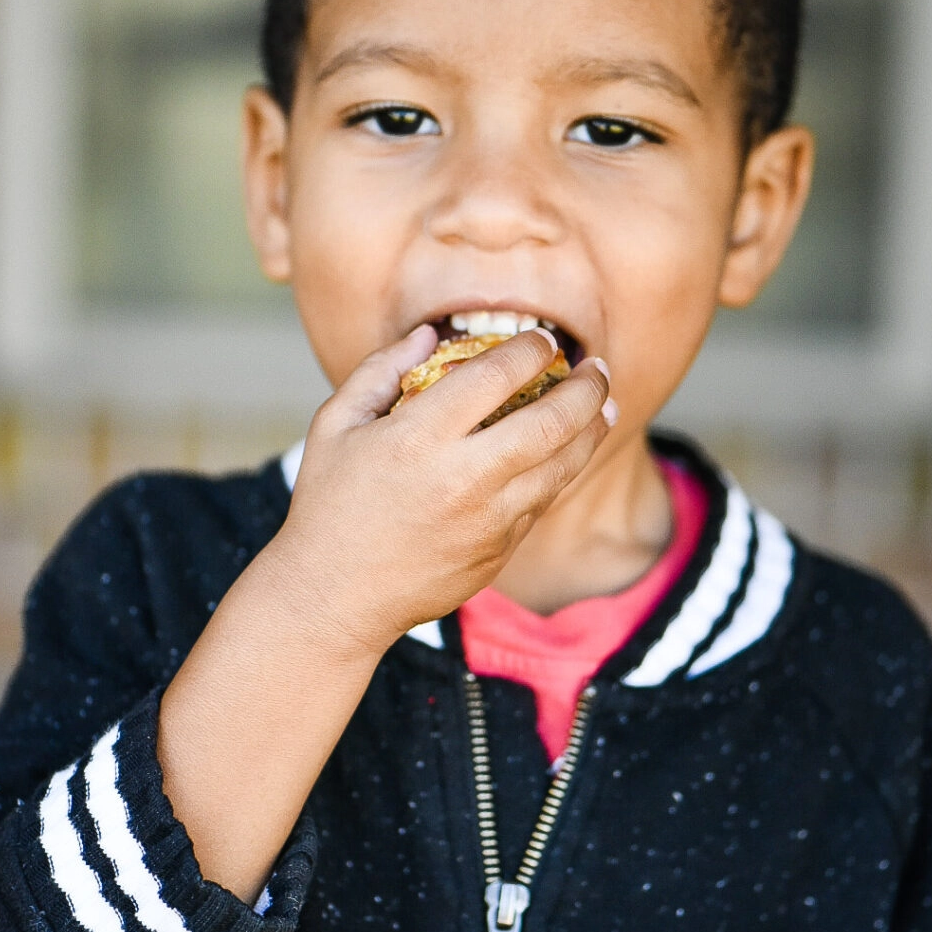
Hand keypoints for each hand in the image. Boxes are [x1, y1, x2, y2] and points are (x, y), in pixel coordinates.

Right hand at [266, 323, 612, 657]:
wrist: (334, 596)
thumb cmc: (328, 504)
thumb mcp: (334, 425)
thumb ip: (380, 370)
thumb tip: (431, 335)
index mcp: (419, 438)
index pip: (497, 375)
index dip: (531, 349)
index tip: (543, 339)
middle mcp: (463, 477)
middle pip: (552, 420)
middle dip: (585, 386)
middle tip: (596, 368)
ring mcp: (488, 519)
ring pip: (563, 465)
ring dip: (592, 428)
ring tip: (603, 404)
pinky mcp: (499, 550)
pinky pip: (543, 500)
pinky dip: (563, 469)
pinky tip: (569, 450)